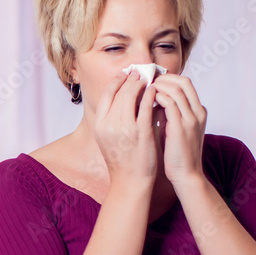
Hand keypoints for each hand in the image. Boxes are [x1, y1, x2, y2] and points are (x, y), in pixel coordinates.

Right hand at [93, 71, 159, 186]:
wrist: (130, 181)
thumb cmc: (122, 160)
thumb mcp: (108, 138)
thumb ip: (112, 118)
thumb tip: (123, 95)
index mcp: (99, 125)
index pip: (106, 94)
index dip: (116, 81)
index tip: (125, 75)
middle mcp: (109, 124)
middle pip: (119, 91)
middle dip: (131, 79)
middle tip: (140, 73)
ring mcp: (125, 128)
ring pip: (132, 95)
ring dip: (141, 84)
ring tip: (148, 80)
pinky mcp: (141, 132)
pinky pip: (146, 106)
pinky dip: (151, 95)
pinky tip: (155, 92)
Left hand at [148, 74, 206, 187]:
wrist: (186, 175)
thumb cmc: (177, 154)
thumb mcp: (174, 128)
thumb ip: (167, 113)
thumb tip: (151, 98)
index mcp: (198, 111)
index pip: (185, 83)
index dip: (168, 78)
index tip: (152, 81)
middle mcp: (198, 112)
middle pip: (183, 81)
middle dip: (162, 79)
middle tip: (146, 82)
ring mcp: (191, 119)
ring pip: (176, 89)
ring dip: (158, 86)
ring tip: (144, 90)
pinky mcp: (182, 127)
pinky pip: (171, 103)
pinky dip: (158, 98)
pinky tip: (147, 101)